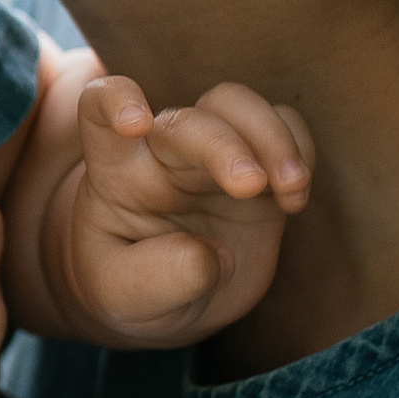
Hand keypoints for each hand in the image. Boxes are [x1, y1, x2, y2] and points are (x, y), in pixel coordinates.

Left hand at [54, 74, 312, 345]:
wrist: (173, 299)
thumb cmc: (131, 288)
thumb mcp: (122, 297)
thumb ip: (155, 280)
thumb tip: (209, 257)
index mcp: (115, 171)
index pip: (99, 108)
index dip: (114, 99)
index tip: (135, 123)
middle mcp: (163, 151)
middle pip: (190, 118)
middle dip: (223, 143)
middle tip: (248, 185)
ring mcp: (212, 152)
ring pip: (238, 106)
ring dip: (271, 137)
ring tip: (291, 189)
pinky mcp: (260, 165)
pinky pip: (284, 126)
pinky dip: (300, 149)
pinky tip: (293, 200)